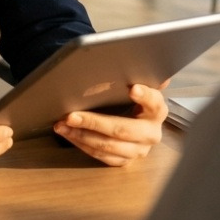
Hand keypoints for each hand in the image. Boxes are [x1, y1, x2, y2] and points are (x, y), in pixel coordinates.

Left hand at [52, 83, 167, 166]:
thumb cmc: (130, 96)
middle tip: (72, 115)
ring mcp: (138, 150)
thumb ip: (139, 73)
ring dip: (82, 135)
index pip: (154, 101)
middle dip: (94, 122)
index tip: (132, 88)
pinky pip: (101, 156)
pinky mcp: (125, 160)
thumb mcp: (137, 83)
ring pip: (108, 146)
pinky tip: (68, 133)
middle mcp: (151, 133)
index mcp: (157, 110)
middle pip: (123, 129)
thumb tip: (138, 59)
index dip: (144, 95)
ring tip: (63, 124)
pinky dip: (82, 144)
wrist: (136, 119)